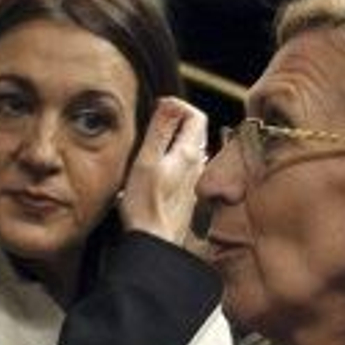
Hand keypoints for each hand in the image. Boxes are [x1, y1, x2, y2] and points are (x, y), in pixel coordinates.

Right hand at [117, 97, 211, 257]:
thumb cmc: (146, 205)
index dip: (178, 106)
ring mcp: (194, 182)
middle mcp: (198, 166)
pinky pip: (186, 169)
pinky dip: (174, 160)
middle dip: (176, 121)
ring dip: (174, 141)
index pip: (196, 115)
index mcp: (189, 153)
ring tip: (153, 144)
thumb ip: (160, 130)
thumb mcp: (147, 161)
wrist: (155, 243)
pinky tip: (157, 170)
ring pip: (190, 151)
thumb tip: (170, 102)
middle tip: (154, 122)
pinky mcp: (188, 196)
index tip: (158, 108)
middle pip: (194, 132)